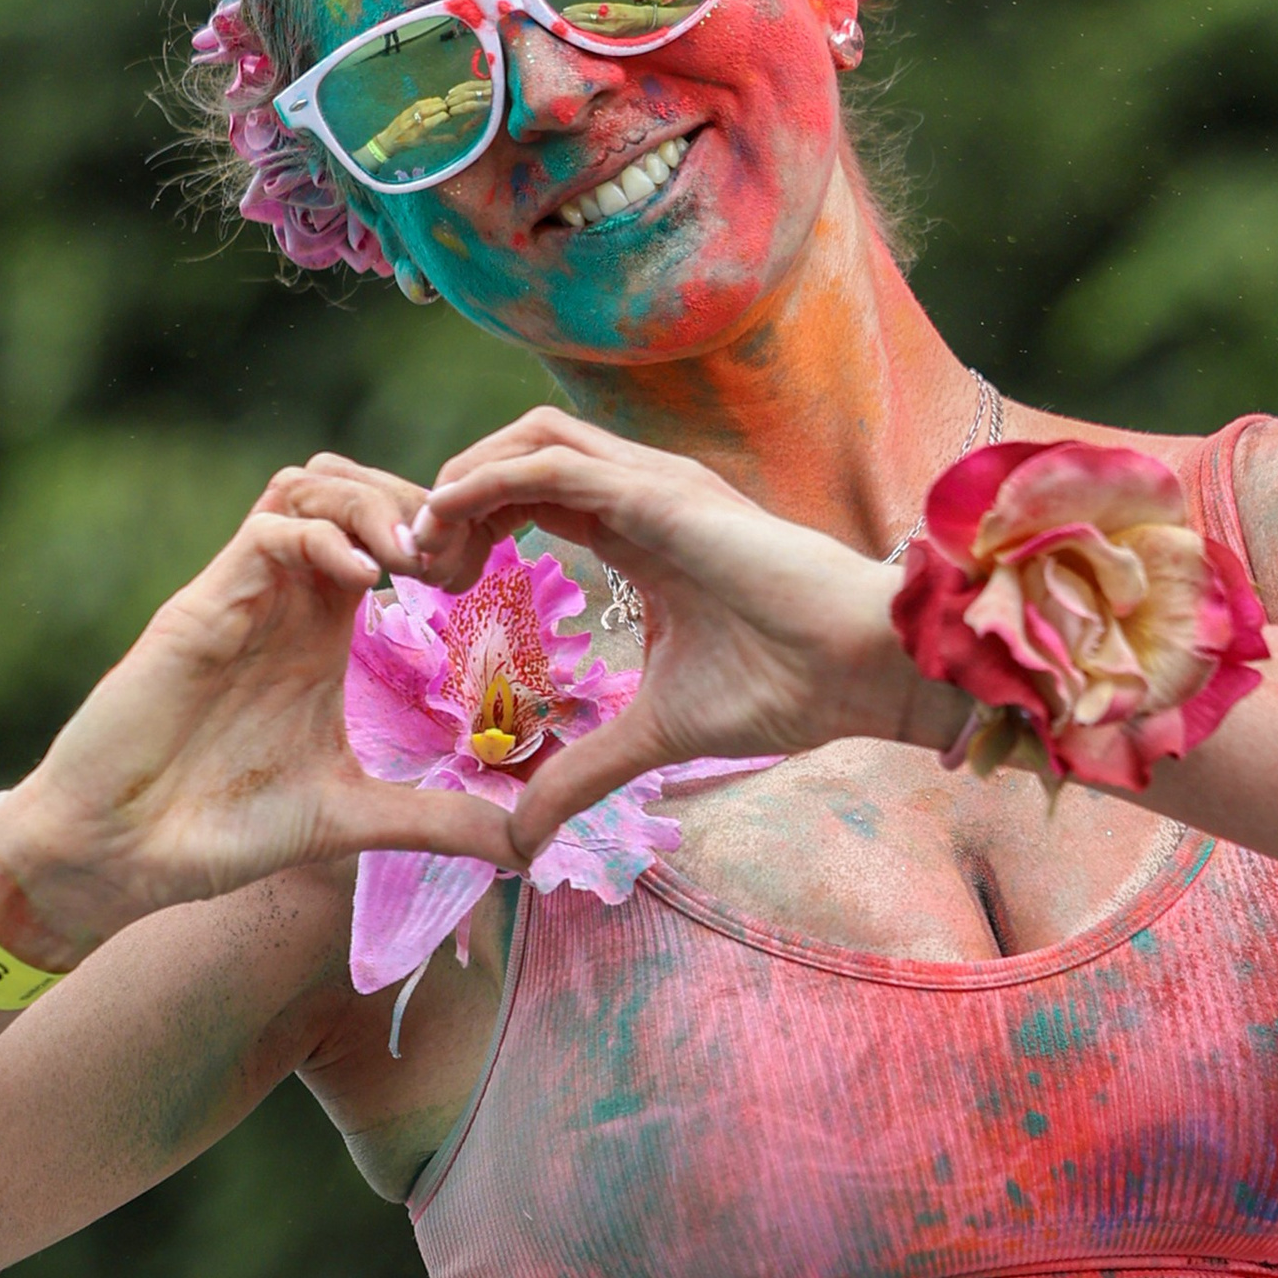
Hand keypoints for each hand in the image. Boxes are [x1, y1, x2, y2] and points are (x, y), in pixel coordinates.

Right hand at [0, 485, 522, 948]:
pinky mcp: (199, 610)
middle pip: (351, 486)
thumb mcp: (353, 821)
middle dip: (415, 502)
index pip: (384, 532)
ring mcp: (239, 598)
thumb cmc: (218, 831)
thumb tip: (527, 848)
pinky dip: (322, 537)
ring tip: (415, 562)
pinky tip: (365, 582)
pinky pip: (266, 532)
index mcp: (320, 633)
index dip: (443, 533)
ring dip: (371, 504)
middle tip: (459, 558)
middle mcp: (282, 601)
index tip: (488, 577)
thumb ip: (437, 821)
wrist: (115, 855)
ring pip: (306, 486)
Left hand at [402, 412, 975, 858]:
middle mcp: (642, 493)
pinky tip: (448, 522)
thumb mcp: (652, 738)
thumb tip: (521, 837)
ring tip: (423, 543)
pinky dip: (489, 480)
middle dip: (453, 497)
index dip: (473, 526)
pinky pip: (553, 462)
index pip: (533, 496)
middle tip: (412, 564)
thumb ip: (583, 774)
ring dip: (461, 480)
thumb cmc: (787, 689)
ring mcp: (654, 484)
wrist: (864, 670)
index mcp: (640, 532)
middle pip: (518, 455)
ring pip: (528, 440)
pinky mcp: (663, 494)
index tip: (433, 587)